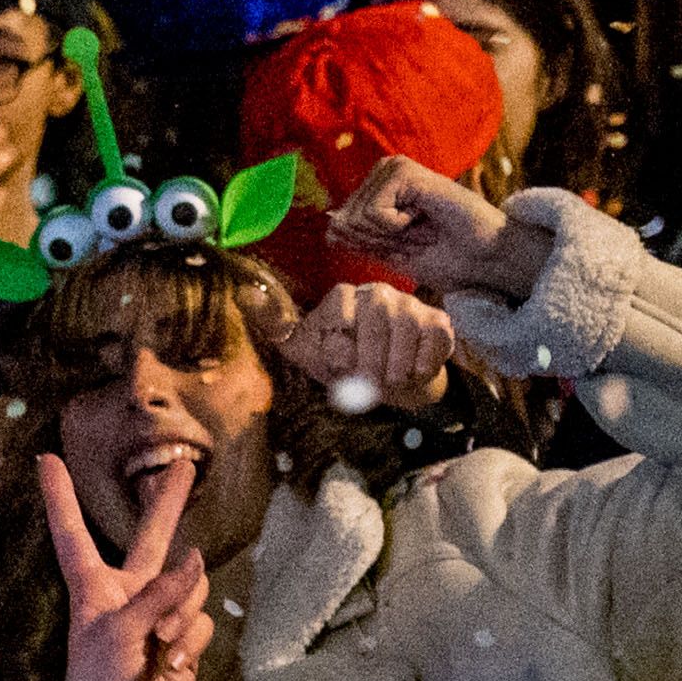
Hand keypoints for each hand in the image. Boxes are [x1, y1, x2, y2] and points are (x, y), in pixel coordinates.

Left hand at [44, 446, 213, 680]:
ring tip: (162, 644)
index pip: (73, 533)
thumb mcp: (118, 630)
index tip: (46, 459)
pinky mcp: (183, 639)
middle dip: (168, 503)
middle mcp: (125, 595)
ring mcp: (158, 616)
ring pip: (188, 585)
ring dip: (180, 612)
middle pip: (151, 538)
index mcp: (92, 589)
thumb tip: (196, 560)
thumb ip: (157, 591)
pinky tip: (173, 663)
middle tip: (186, 466)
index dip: (60, 497)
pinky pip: (201, 619)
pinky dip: (190, 639)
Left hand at [284, 282, 459, 414]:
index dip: (342, 356)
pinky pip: (434, 339)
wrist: (387, 382)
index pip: (340, 321)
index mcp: (342, 297)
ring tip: (390, 381)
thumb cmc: (342, 363)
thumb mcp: (303, 348)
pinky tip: (414, 373)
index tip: (342, 370)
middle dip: (371, 365)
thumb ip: (274, 324)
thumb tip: (245, 293)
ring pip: (407, 330)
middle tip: (370, 387)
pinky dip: (424, 363)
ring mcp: (409, 304)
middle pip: (375, 325)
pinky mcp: (437, 321)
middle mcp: (376, 293)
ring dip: (397, 367)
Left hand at [323, 158, 547, 303]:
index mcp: (376, 190)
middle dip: (379, 242)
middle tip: (416, 237)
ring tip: (422, 228)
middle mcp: (382, 173)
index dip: (369, 248)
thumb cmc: (444, 257)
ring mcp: (392, 168)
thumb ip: (359, 238)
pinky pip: (372, 213)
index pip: (339, 227)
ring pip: (356, 219)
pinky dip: (397, 227)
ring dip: (392, 236)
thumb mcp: (389, 252)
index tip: (405, 246)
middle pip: (345, 223)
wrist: (484, 258)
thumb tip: (329, 224)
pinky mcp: (403, 171)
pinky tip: (423, 217)